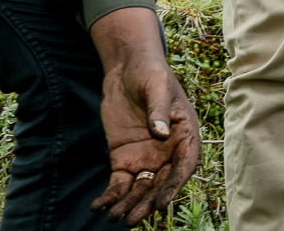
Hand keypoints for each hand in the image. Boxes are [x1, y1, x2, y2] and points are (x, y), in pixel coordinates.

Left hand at [88, 8, 199, 223]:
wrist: (126, 69)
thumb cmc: (149, 73)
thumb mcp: (156, 87)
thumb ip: (159, 111)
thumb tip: (161, 134)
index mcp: (185, 135)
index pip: (184, 166)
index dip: (174, 186)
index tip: (161, 203)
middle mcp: (168, 152)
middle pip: (161, 183)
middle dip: (147, 203)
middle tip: (133, 219)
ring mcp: (146, 158)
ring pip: (140, 188)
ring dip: (129, 205)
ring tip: (114, 219)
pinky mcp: (125, 159)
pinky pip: (120, 183)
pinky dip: (110, 196)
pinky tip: (99, 207)